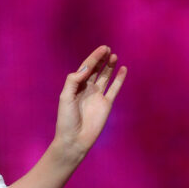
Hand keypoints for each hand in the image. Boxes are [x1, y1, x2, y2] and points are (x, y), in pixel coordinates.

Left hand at [54, 45, 126, 161]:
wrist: (75, 138)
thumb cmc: (66, 119)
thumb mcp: (65, 97)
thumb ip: (73, 81)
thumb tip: (86, 68)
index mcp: (76, 86)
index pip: (86, 68)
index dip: (93, 58)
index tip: (102, 49)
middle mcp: (87, 89)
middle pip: (96, 70)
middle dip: (101, 59)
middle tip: (107, 49)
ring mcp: (98, 96)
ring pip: (105, 77)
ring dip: (109, 66)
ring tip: (114, 55)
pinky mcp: (107, 104)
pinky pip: (114, 89)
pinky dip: (119, 79)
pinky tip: (123, 69)